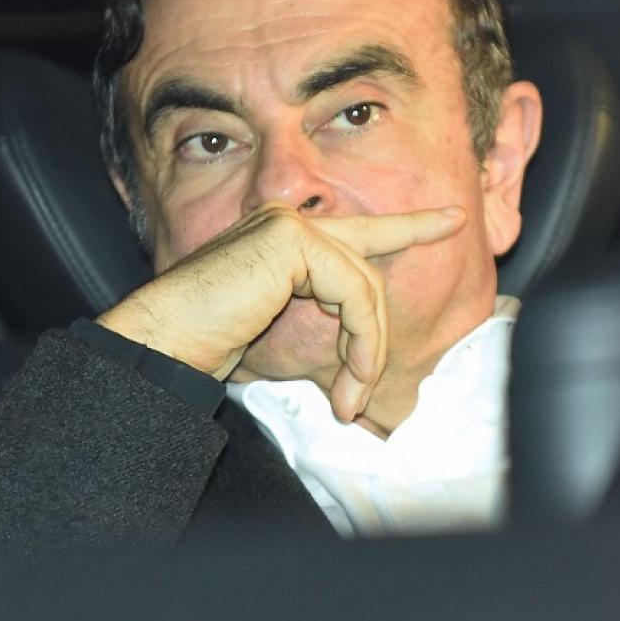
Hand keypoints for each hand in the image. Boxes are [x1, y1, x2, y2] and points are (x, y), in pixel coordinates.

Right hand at [96, 202, 465, 420]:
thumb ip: (325, 326)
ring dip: (366, 352)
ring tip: (349, 400)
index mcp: (285, 240)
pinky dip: (359, 340)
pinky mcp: (290, 239)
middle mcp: (289, 223)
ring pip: (364, 286)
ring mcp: (289, 226)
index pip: (361, 231)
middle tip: (358, 401)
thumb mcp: (281, 336)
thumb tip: (368, 365)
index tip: (454, 220)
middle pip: (368, 271)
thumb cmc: (211, 346)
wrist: (165, 343)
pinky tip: (345, 378)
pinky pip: (353, 291)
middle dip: (375, 340)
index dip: (411, 225)